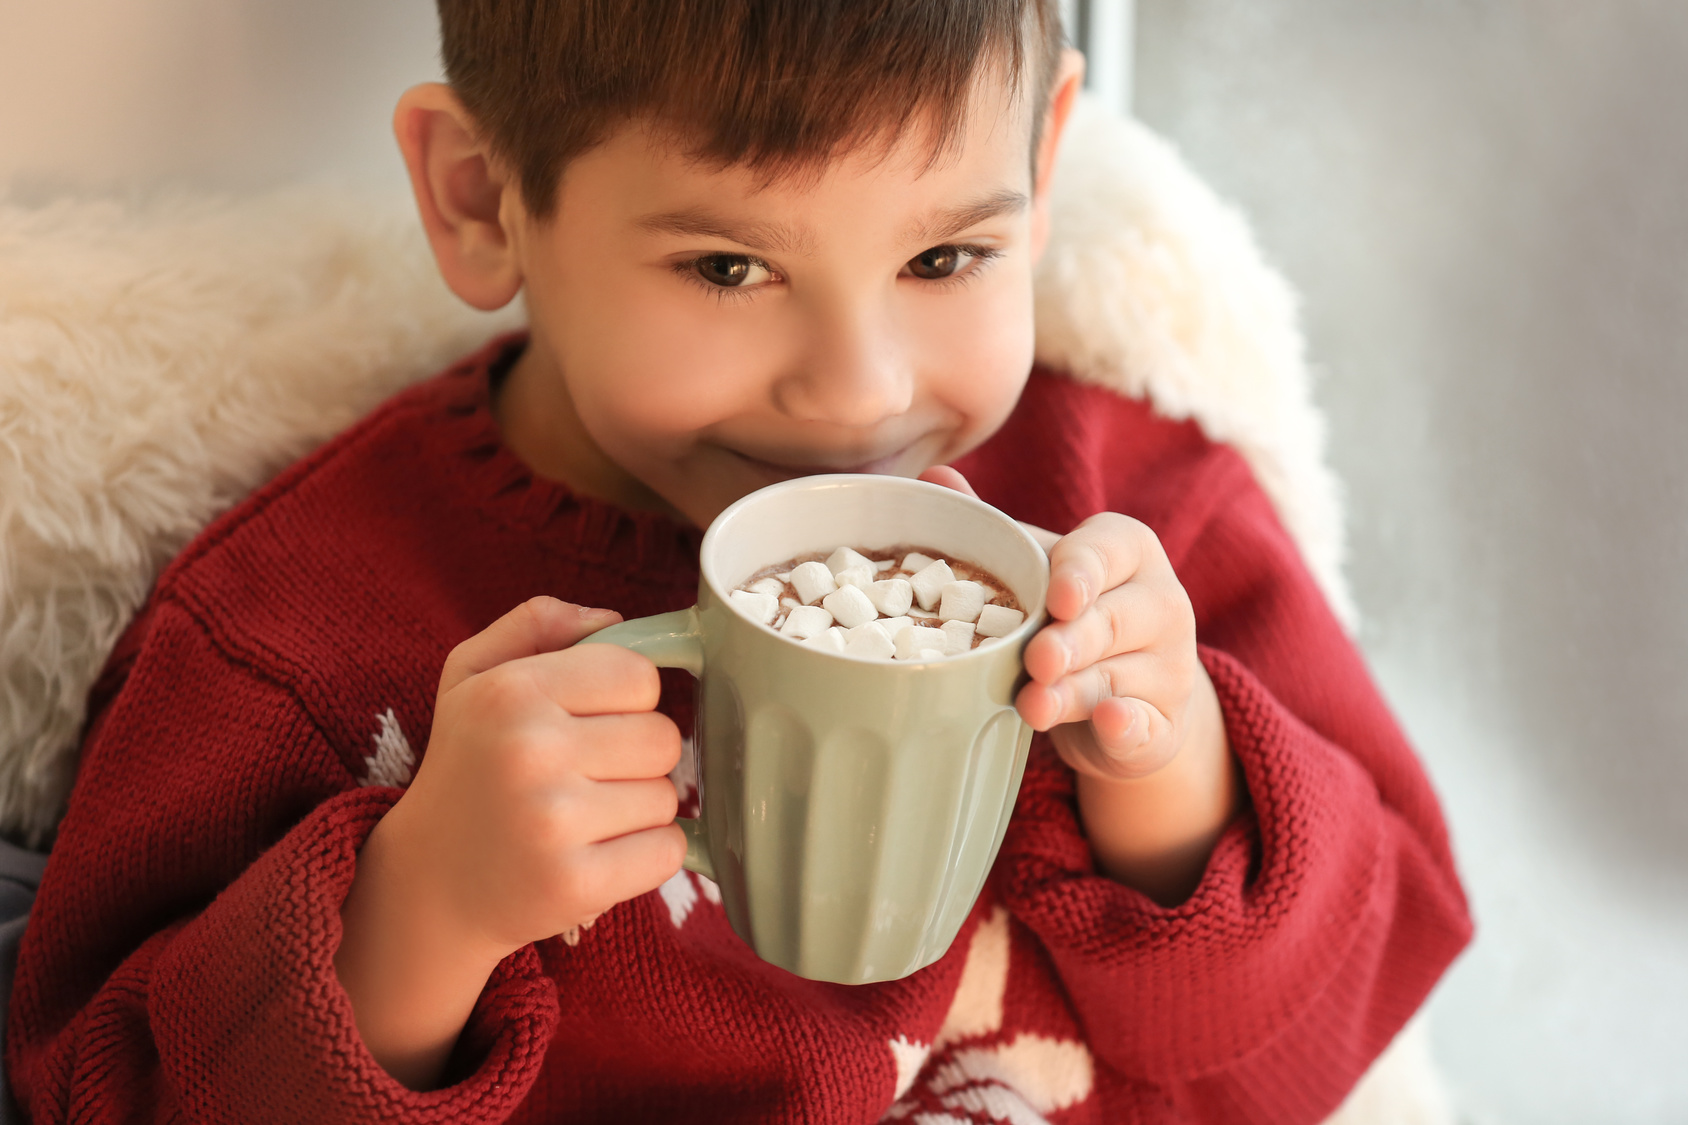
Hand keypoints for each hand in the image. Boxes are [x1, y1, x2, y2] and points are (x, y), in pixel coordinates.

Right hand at [384, 596, 685, 954]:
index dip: (626, 702)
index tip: (590, 724)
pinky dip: (645, 856)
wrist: (428, 886)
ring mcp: (552, 821)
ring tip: (581, 820)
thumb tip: (611, 619)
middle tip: (584, 778)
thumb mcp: (472, 677)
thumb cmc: (466, 769)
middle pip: (663, 738)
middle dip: (636, 759)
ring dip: (637, 810)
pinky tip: (596, 855)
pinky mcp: (575, 883)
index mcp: (511, 691)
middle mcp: (530, 750)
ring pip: (667, 797)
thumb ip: (536, 626)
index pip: (639, 676)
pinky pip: (668, 852)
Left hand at [920, 467, 1236, 902]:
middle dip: (1072, 640)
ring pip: (1118, 676)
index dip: (1082, 572)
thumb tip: (933, 479)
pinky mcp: (1163, 723)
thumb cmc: (1070, 616)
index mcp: (1128, 551)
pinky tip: (1108, 721)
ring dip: (1075, 692)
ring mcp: (1168, 667)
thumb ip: (996, 530)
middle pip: (1114, 619)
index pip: (1109, 551)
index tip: (1057, 596)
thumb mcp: (1037, 569)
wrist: (1125, 698)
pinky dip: (1123, 724)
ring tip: (1034, 706)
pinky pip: (1143, 723)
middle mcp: (1160, 602)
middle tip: (1036, 658)